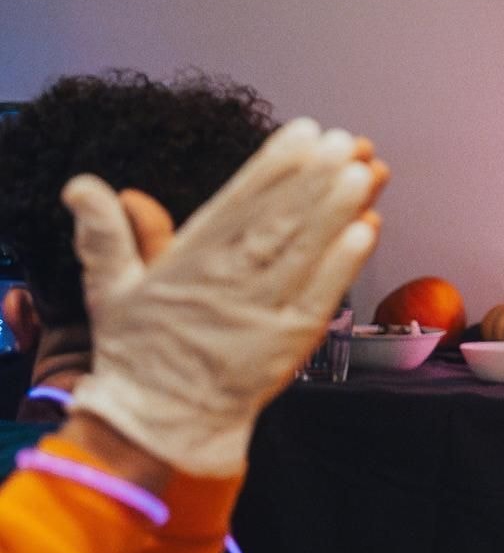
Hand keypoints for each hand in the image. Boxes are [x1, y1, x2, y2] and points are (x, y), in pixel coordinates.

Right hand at [66, 119, 386, 476]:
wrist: (162, 421)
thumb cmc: (140, 352)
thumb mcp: (111, 289)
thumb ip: (109, 235)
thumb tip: (86, 186)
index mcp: (188, 263)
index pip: (236, 205)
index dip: (271, 167)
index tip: (302, 132)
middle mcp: (228, 282)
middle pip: (278, 221)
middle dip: (314, 178)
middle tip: (344, 141)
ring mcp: (263, 311)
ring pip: (305, 251)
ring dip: (338, 210)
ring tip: (366, 170)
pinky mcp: (291, 341)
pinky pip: (322, 295)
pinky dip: (345, 263)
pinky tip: (368, 229)